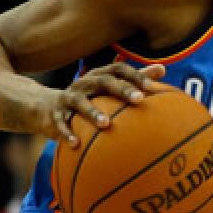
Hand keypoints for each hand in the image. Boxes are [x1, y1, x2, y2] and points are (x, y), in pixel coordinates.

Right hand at [47, 63, 165, 146]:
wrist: (50, 107)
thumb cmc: (92, 97)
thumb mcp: (110, 86)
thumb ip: (135, 78)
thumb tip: (162, 68)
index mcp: (100, 75)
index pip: (119, 69)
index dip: (135, 75)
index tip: (151, 86)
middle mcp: (85, 83)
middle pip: (104, 82)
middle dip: (122, 89)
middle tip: (139, 99)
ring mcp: (69, 97)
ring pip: (80, 102)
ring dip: (93, 112)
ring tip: (106, 124)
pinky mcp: (56, 114)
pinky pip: (61, 123)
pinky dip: (67, 133)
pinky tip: (76, 144)